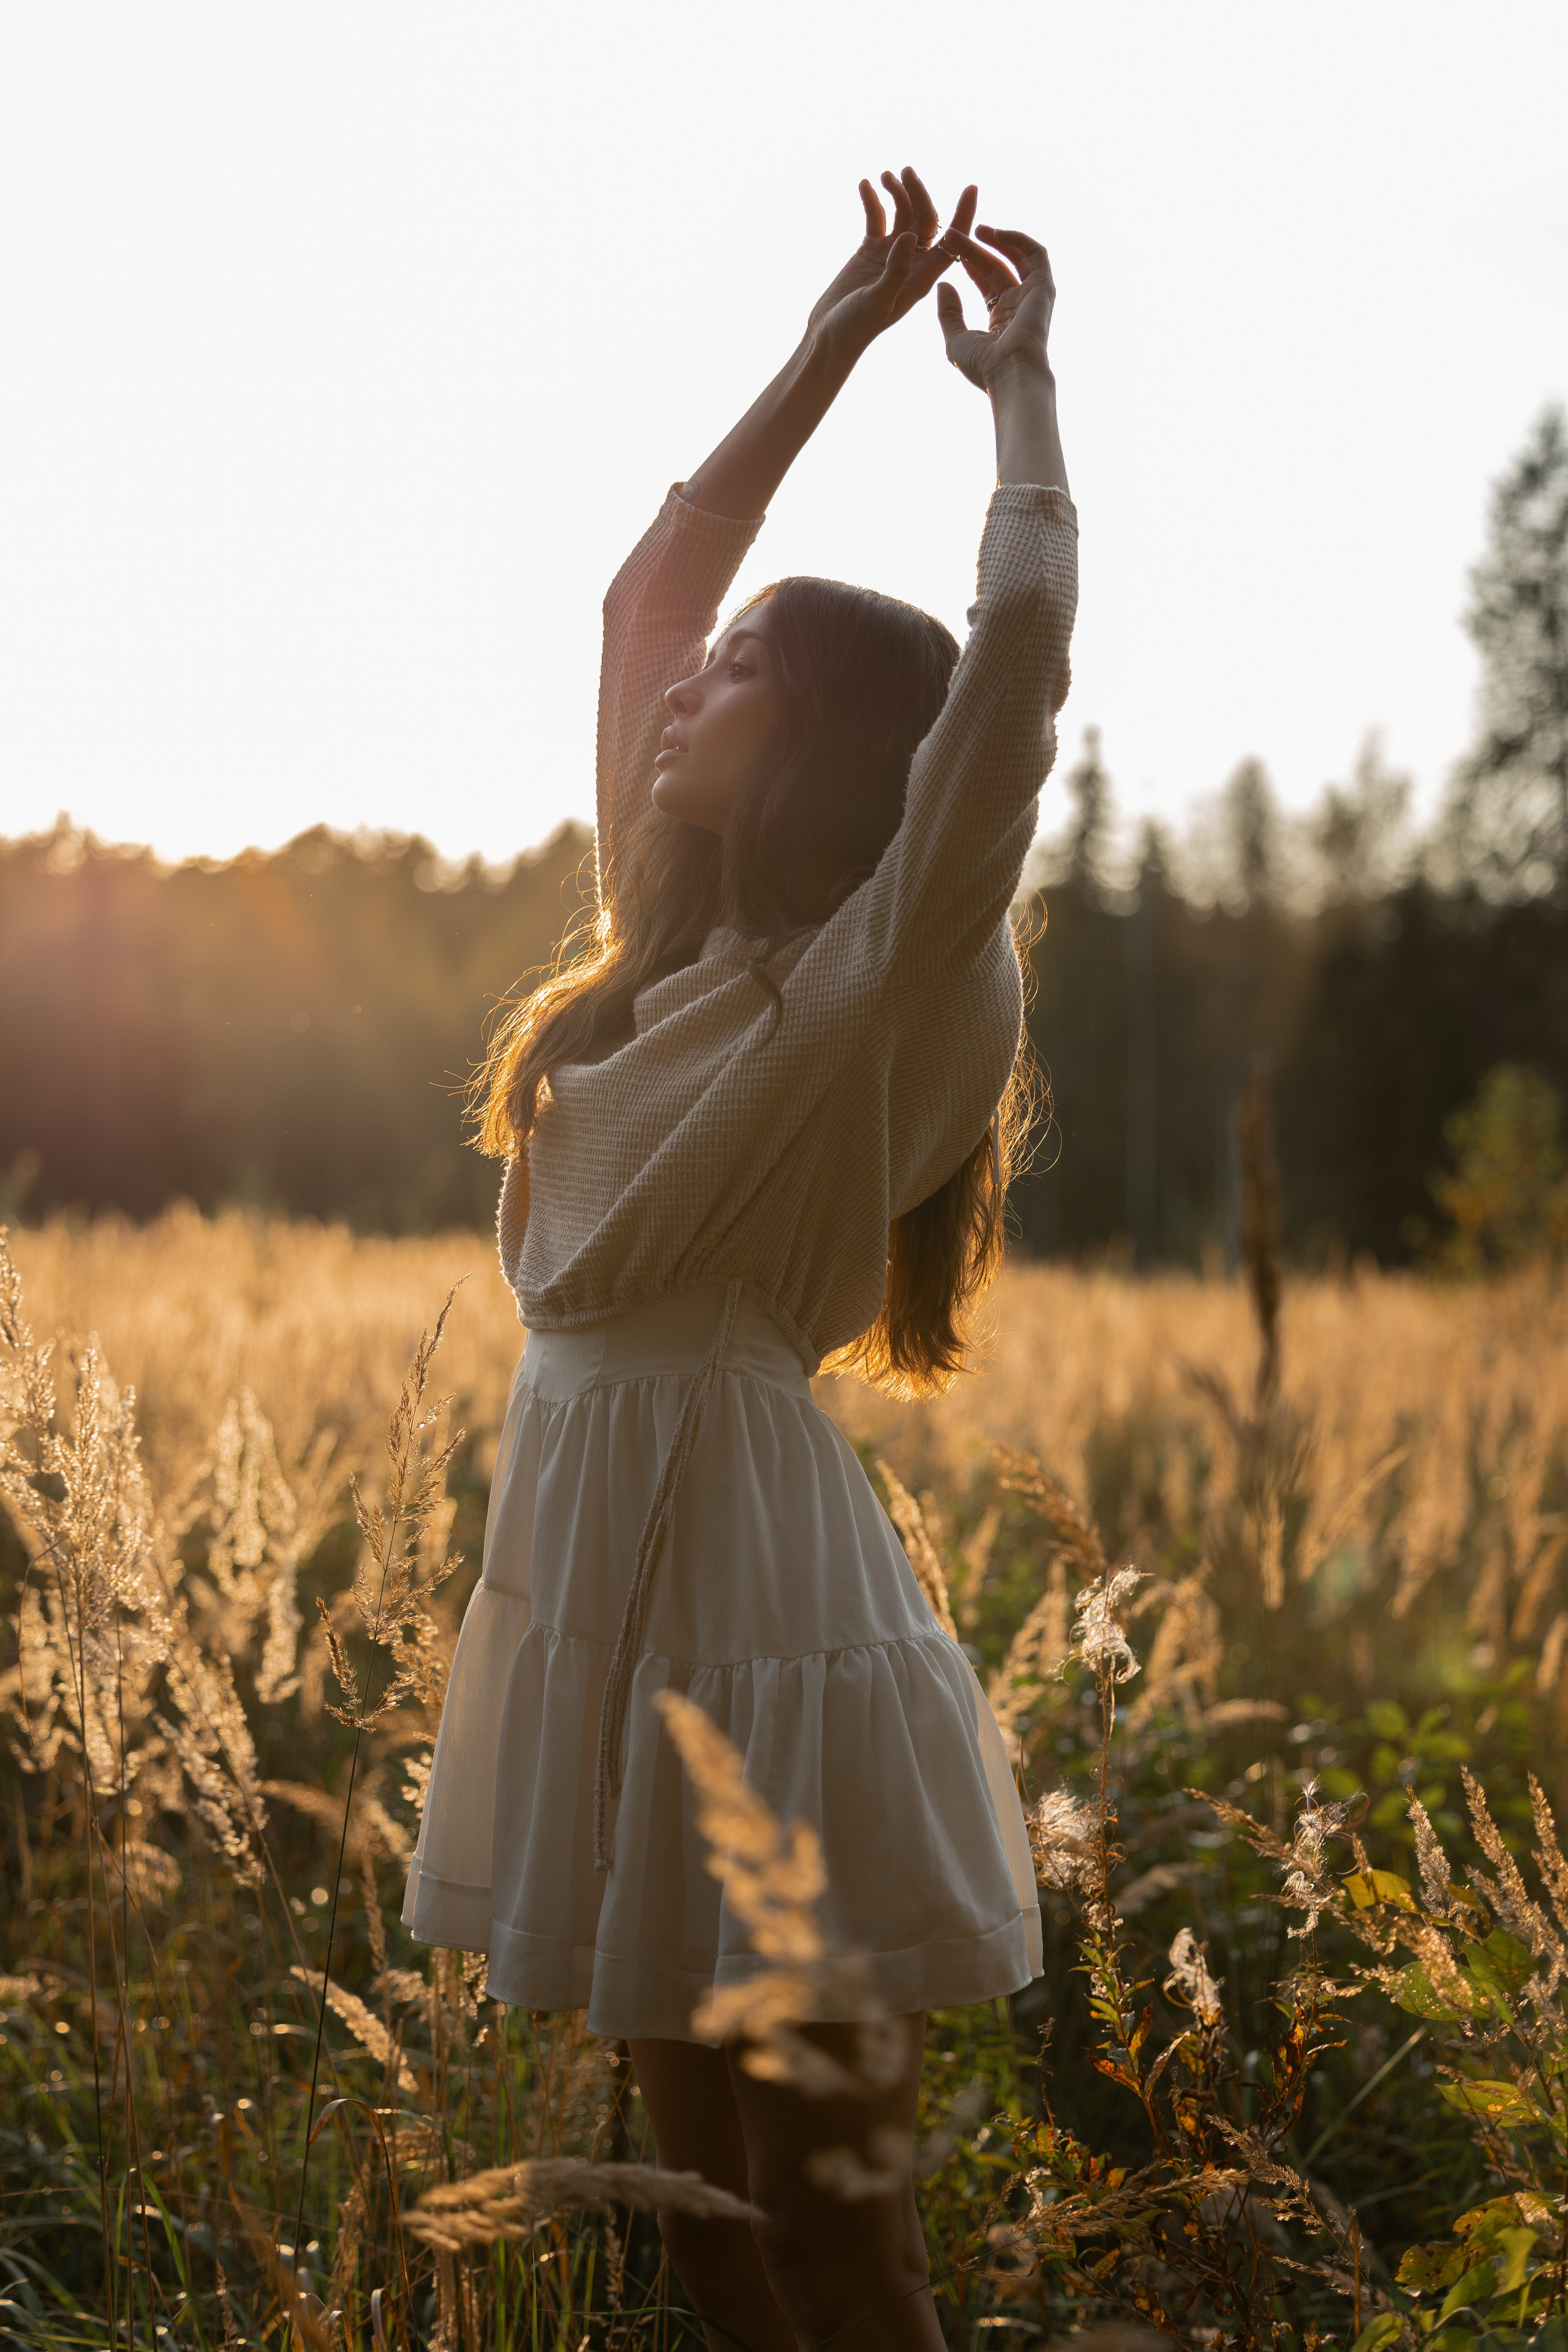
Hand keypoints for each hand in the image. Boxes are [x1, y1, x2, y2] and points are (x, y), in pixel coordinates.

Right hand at [805, 168, 974, 358]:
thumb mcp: (879, 301)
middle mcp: (912, 262)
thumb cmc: (857, 327)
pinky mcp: (870, 251)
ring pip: (903, 214)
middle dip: (919, 193)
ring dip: (898, 192)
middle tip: (906, 172)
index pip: (951, 242)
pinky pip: (877, 218)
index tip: (971, 188)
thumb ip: (896, 270)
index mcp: (923, 277)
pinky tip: (865, 185)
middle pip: (926, 220)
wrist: (830, 335)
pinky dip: (873, 201)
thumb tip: (911, 236)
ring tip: (886, 176)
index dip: (963, 216)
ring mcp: (891, 255)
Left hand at [936, 223, 1055, 392]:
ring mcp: (1032, 296)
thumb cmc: (983, 366)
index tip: (951, 248)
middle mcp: (1018, 305)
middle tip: (955, 234)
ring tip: (976, 228)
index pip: (985, 282)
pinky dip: (1018, 239)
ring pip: (1015, 258)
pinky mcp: (1043, 288)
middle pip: (996, 267)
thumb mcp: (955, 339)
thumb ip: (948, 312)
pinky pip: (1036, 254)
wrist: (1011, 375)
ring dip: (997, 240)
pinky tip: (997, 232)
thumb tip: (943, 284)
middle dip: (975, 249)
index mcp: (1000, 319)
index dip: (969, 262)